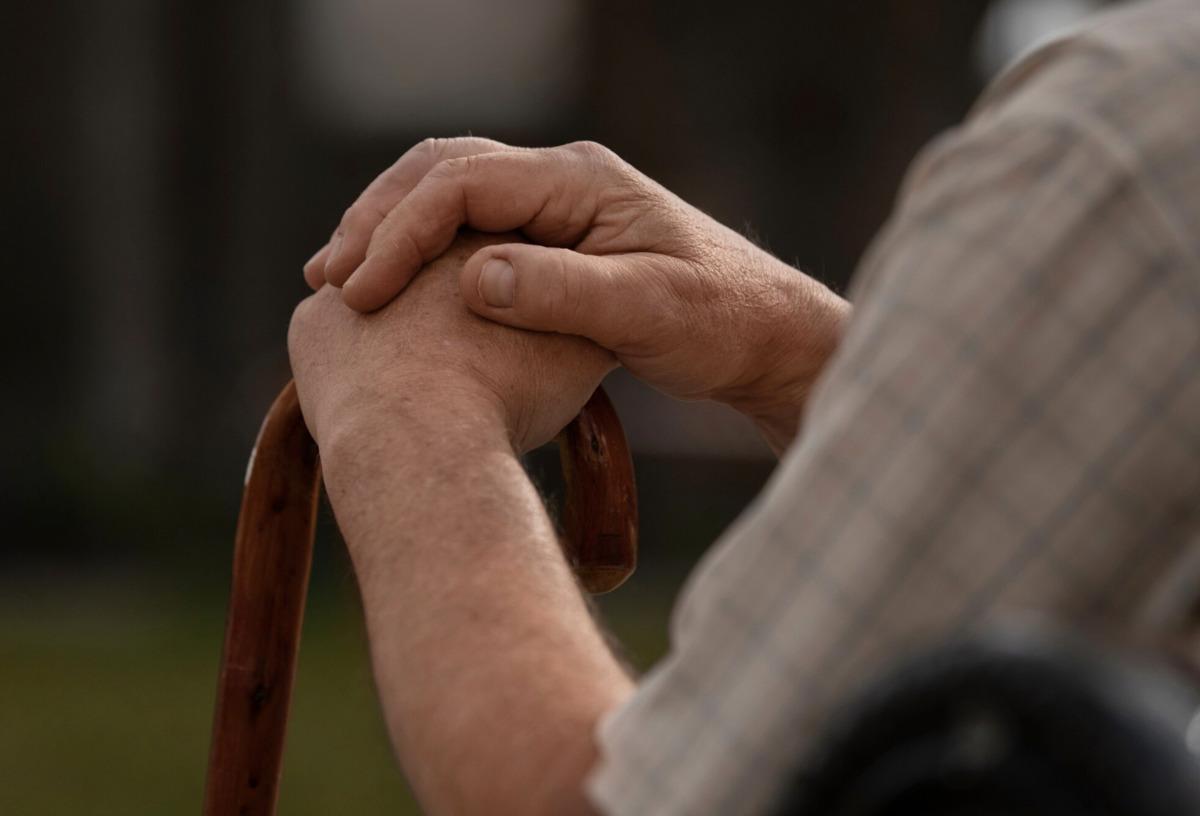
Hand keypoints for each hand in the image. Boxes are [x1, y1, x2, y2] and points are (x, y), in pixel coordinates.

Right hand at [304, 138, 848, 449]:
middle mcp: (561, 180)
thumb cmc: (719, 321)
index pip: (463, 182)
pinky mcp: (555, 242)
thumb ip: (565, 293)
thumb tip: (476, 278)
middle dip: (378, 221)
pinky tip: (396, 292)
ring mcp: (556, 208)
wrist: (763, 334)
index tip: (361, 290)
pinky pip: (469, 231)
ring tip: (340, 281)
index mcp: (580, 181)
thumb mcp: (649, 311)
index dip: (401, 231)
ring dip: (391, 232)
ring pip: (448, 197)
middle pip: (441, 173)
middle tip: (328, 279)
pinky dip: (422, 254)